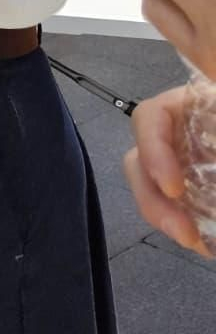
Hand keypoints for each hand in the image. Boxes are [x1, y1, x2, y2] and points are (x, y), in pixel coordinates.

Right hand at [124, 86, 211, 256]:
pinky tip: (204, 244)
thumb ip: (212, 122)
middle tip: (184, 233)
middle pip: (140, 160)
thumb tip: (190, 147)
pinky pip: (171, 207)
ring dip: (163, 217)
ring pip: (150, 187)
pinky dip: (181, 226)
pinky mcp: (190, 192)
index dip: (153, 151)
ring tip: (196, 243)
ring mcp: (182, 163)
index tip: (173, 187)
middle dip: (153, 199)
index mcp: (190, 105)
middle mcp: (178, 133)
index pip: (150, 117)